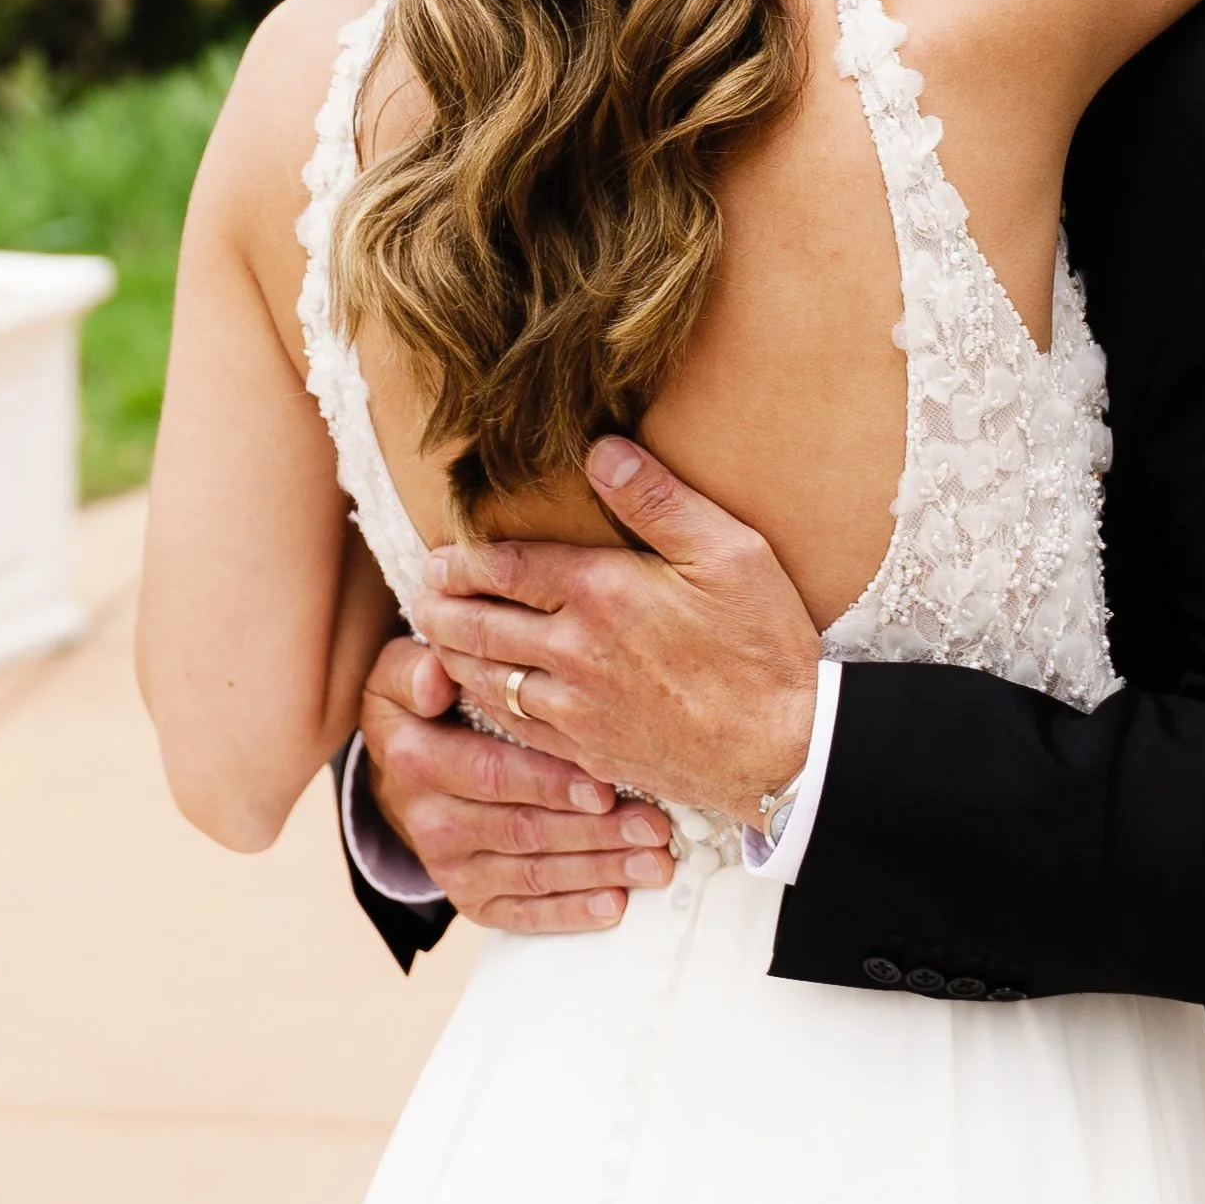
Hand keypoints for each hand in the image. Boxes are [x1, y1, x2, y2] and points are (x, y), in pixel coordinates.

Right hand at [358, 634, 674, 932]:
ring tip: (652, 862)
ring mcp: (449, 865)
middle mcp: (430, 820)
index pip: (493, 774)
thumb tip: (436, 677)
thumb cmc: (422, 706)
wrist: (398, 769)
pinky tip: (614, 905)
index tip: (606, 787)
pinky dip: (569, 913)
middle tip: (654, 826)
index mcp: (418, 760)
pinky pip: (521, 912)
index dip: (551, 783)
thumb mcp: (402, 674)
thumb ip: (416, 669)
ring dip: (597, 870)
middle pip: (524, 829)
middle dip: (595, 831)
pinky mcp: (469, 897)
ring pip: (533, 872)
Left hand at [411, 437, 819, 828]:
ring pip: (486, 679)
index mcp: (602, 591)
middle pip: (479, 625)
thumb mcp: (728, 550)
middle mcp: (574, 650)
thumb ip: (657, 498)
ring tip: (436, 638)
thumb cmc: (764, 643)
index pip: (506, 567)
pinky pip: (513, 729)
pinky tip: (483, 696)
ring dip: (452, 655)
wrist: (785, 749)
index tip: (438, 555)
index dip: (463, 559)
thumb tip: (600, 449)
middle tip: (419, 594)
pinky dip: (484, 707)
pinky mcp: (587, 754)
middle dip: (440, 607)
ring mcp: (575, 709)